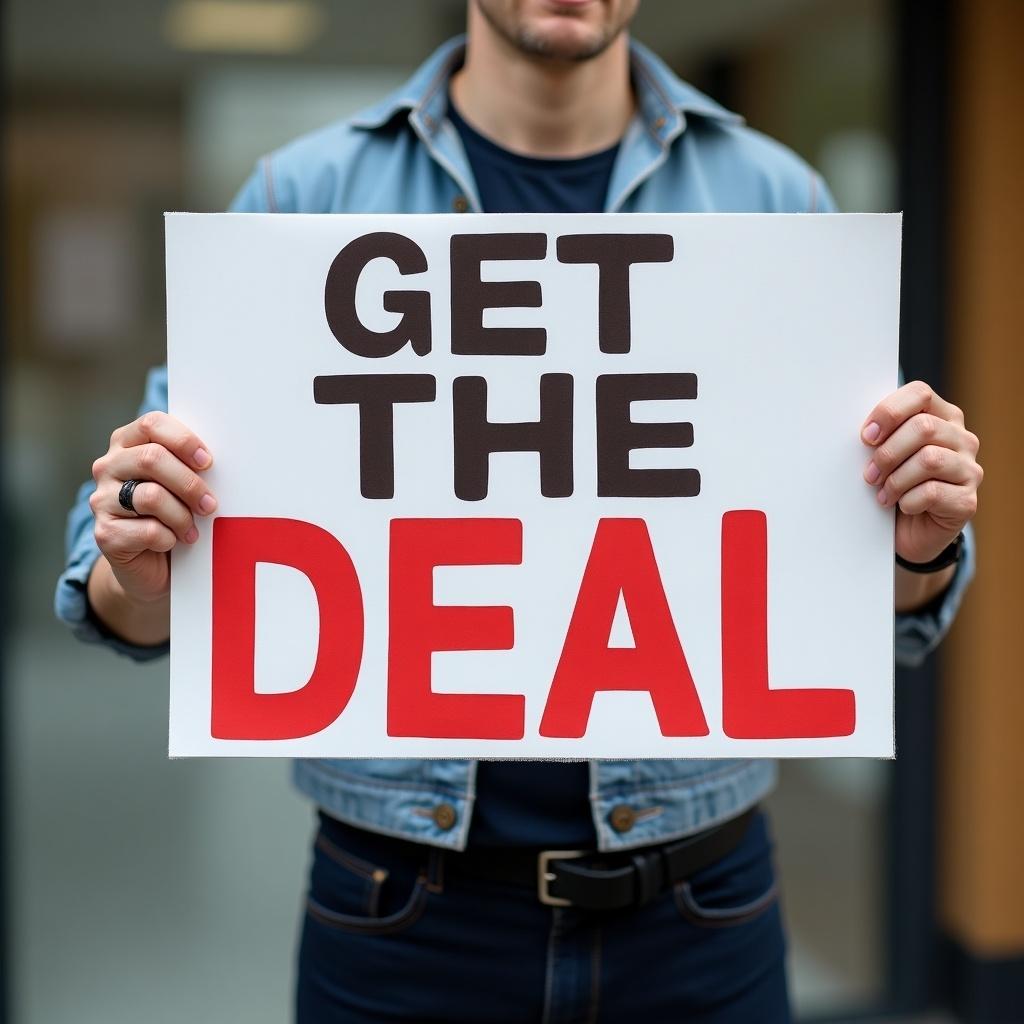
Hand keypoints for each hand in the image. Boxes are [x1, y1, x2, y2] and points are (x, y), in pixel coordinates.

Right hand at [89, 412, 217, 604]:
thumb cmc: (172, 513)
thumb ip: (188, 464)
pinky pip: (148, 530)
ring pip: (152, 496)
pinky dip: (170, 538)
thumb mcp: (180, 483)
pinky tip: (173, 543)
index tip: (207, 462)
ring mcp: (101, 500)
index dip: (184, 440)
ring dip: (182, 516)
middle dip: (189, 483)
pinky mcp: (105, 534)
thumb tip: (215, 460)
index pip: (151, 424)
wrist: (151, 563)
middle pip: (152, 458)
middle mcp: (108, 467)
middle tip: (210, 504)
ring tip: (192, 530)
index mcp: (126, 444)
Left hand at [861, 381, 981, 564]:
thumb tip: (864, 430)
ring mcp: (969, 470)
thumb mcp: (883, 454)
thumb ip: (881, 434)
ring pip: (928, 460)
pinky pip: (932, 493)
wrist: (906, 532)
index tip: (866, 436)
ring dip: (895, 480)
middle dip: (887, 452)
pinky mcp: (967, 501)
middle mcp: (962, 439)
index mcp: (941, 417)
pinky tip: (902, 506)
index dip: (889, 412)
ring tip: (883, 493)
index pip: (920, 393)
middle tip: (870, 474)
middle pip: (923, 428)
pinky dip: (907, 501)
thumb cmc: (892, 484)